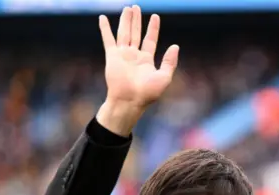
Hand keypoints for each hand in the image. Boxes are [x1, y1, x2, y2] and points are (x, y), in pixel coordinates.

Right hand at [97, 5, 178, 134]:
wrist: (129, 101)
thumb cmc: (147, 93)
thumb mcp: (164, 77)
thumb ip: (170, 62)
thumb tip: (175, 46)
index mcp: (146, 61)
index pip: (150, 40)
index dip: (153, 28)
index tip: (155, 16)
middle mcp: (134, 56)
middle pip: (136, 33)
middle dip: (136, 20)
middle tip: (136, 7)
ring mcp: (122, 55)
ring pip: (124, 33)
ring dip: (125, 20)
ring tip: (127, 8)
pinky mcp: (112, 56)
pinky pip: (108, 39)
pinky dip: (105, 28)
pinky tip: (103, 18)